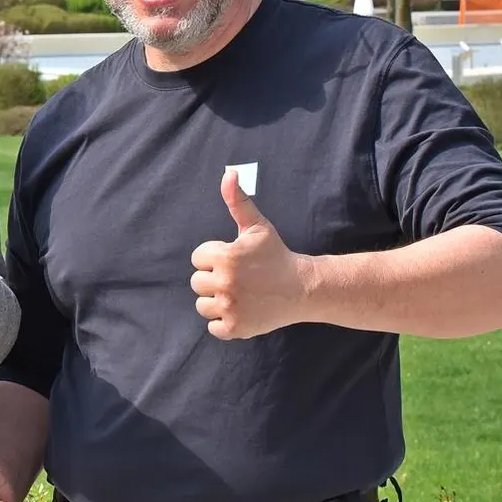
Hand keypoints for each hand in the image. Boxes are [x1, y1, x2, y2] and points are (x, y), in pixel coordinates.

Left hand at [190, 169, 314, 338]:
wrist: (303, 288)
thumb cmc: (276, 255)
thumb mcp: (257, 227)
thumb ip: (237, 201)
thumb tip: (229, 173)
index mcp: (225, 258)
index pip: (198, 259)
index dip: (215, 258)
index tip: (236, 260)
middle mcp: (225, 283)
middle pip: (197, 283)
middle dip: (214, 279)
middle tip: (240, 278)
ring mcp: (230, 307)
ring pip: (202, 305)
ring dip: (217, 301)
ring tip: (240, 294)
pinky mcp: (236, 328)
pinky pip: (213, 326)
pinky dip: (224, 321)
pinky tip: (242, 309)